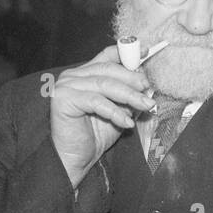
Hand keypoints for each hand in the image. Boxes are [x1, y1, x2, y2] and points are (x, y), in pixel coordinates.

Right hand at [50, 45, 156, 187]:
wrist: (77, 158)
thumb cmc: (96, 135)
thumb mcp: (120, 110)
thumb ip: (129, 95)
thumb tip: (148, 85)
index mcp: (85, 74)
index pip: (107, 57)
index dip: (126, 53)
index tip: (145, 53)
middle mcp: (73, 76)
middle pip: (108, 69)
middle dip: (132, 79)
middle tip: (148, 89)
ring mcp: (66, 86)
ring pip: (104, 84)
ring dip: (129, 96)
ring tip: (146, 105)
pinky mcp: (63, 100)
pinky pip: (96, 101)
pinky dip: (115, 111)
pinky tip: (127, 122)